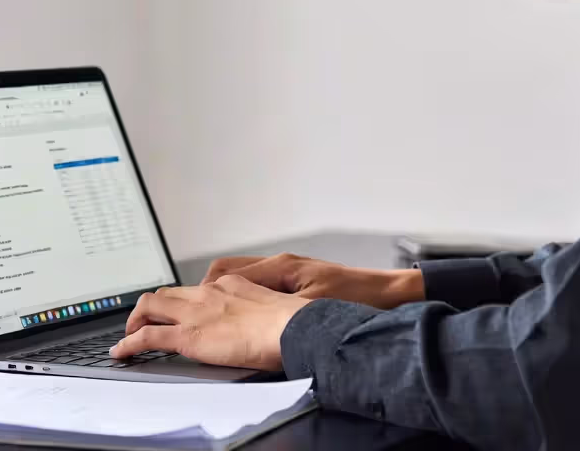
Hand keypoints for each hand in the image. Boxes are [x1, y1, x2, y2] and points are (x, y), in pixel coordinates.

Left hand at [109, 275, 309, 369]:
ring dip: (136, 320)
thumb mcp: (272, 307)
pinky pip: (149, 336)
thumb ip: (256, 310)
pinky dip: (130, 343)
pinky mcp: (188, 335)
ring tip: (130, 335)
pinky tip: (122, 351)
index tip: (179, 311)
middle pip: (168, 294)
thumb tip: (256, 323)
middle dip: (152, 306)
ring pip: (151, 306)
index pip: (196, 290)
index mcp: (229, 286)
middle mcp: (208, 293)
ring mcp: (196, 313)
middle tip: (145, 321)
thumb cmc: (291, 323)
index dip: (181, 301)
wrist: (291, 327)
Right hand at [202, 253, 424, 309]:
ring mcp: (288, 270)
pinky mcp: (297, 280)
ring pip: (241, 274)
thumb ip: (278, 311)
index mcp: (281, 267)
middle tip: (191, 309)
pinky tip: (243, 312)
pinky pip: (257, 282)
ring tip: (211, 312)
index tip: (189, 307)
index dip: (204, 291)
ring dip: (222, 289)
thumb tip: (247, 314)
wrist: (390, 295)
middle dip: (204, 288)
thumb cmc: (358, 300)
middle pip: (227, 269)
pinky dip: (241, 293)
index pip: (226, 273)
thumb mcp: (314, 309)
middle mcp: (281, 264)